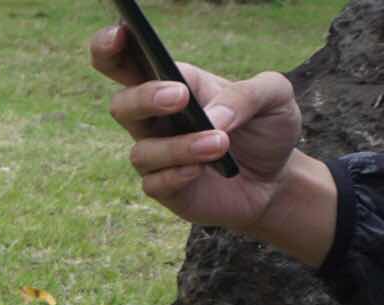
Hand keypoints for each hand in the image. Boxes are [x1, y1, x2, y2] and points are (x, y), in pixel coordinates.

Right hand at [91, 24, 302, 232]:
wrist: (276, 179)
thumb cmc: (266, 128)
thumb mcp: (275, 96)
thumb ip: (247, 94)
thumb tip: (211, 118)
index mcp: (173, 84)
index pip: (126, 62)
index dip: (109, 47)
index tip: (120, 34)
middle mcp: (155, 120)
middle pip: (121, 104)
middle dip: (143, 98)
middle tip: (178, 96)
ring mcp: (157, 155)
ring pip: (142, 150)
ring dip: (179, 146)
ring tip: (220, 144)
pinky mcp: (164, 188)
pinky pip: (154, 183)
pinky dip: (177, 175)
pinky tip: (200, 170)